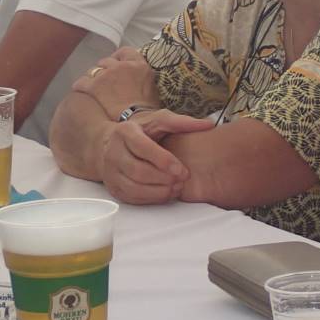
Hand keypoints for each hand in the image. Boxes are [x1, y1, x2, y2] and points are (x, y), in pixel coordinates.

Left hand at [72, 47, 159, 117]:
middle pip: (107, 61)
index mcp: (139, 66)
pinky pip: (82, 82)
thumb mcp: (152, 90)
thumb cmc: (147, 111)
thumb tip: (136, 82)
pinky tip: (83, 92)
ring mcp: (106, 75)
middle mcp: (121, 66)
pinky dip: (82, 86)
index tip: (117, 65)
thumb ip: (142, 79)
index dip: (119, 58)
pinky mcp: (93, 86)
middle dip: (105, 70)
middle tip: (106, 83)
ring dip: (94, 78)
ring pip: (94, 70)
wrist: (136, 123)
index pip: (126, 52)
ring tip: (96, 90)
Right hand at [99, 109, 214, 204]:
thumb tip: (208, 125)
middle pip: (138, 171)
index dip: (163, 160)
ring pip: (134, 187)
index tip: (181, 169)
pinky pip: (132, 198)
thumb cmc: (141, 132)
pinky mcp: (113, 187)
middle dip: (163, 178)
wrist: (113, 143)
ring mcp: (111, 171)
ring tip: (176, 188)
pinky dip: (151, 198)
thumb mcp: (159, 121)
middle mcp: (113, 152)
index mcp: (125, 132)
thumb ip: (182, 122)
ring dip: (158, 191)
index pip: (142, 147)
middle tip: (182, 179)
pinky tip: (165, 193)